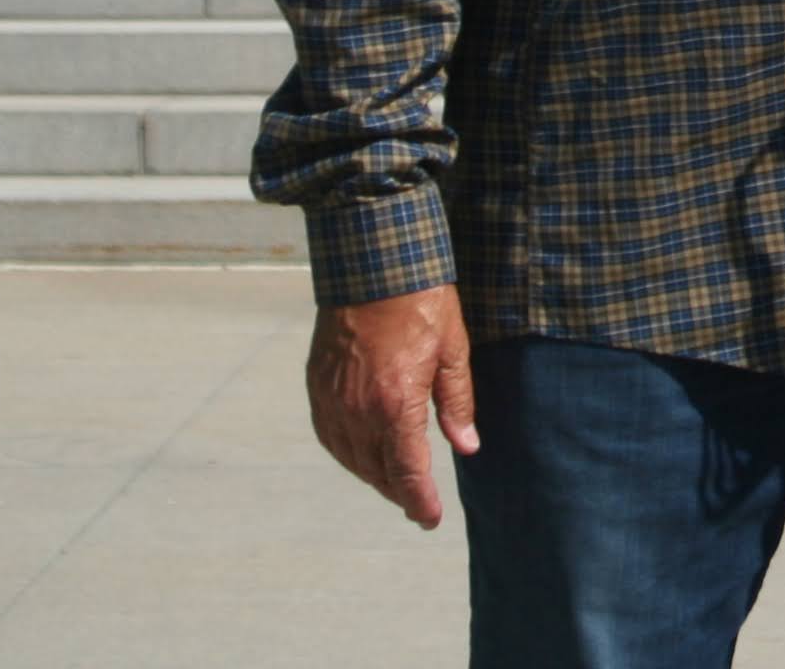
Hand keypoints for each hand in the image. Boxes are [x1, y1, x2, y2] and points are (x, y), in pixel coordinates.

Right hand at [307, 284, 478, 528]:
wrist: (370, 265)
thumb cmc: (421, 303)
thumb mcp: (453, 350)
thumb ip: (457, 403)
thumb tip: (466, 447)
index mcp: (395, 403)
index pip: (407, 472)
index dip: (419, 502)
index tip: (429, 520)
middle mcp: (358, 410)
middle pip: (378, 471)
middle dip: (400, 492)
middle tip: (418, 503)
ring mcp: (332, 400)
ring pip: (351, 459)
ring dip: (374, 475)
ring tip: (396, 481)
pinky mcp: (317, 387)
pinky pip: (330, 436)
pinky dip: (349, 453)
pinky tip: (364, 453)